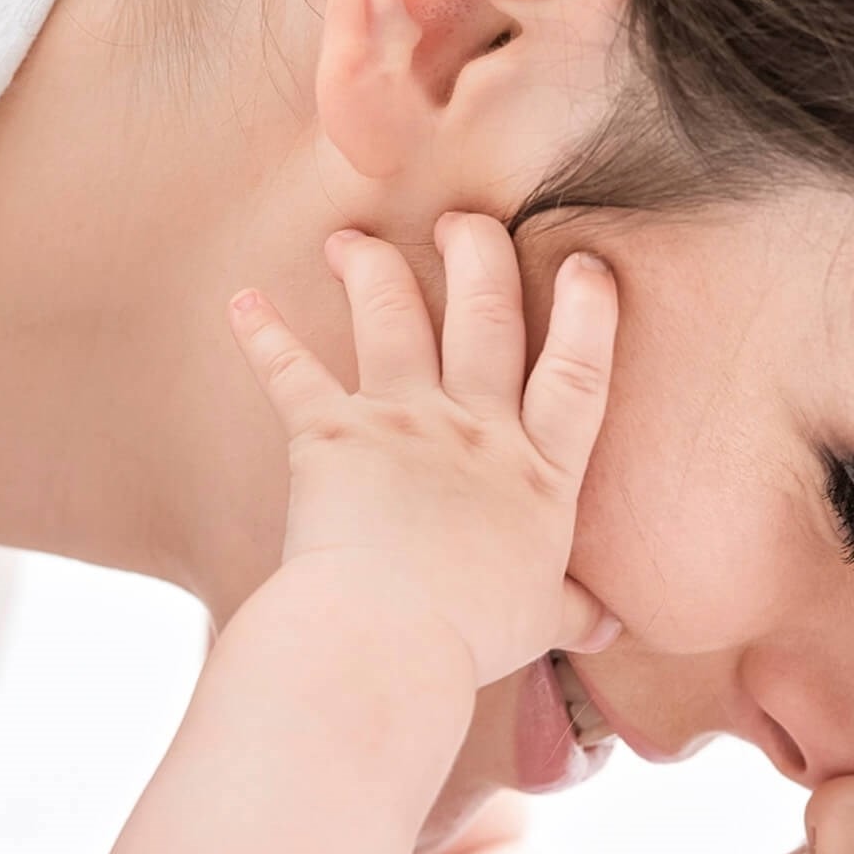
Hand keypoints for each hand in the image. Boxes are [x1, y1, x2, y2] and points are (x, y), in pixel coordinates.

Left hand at [230, 214, 618, 686]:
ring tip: (352, 242)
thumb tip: (611, 626)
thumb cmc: (470, 634)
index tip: (585, 264)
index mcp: (538, 474)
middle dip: (480, 254)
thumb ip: (574, 611)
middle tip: (466, 218)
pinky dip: (263, 334)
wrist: (389, 635)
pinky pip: (292, 372)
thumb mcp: (540, 621)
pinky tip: (242, 301)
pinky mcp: (332, 434)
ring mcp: (404, 423)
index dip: (587, 315)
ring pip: (393, 316)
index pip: (577, 377)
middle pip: (487, 316)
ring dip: (374, 268)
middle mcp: (477, 430)